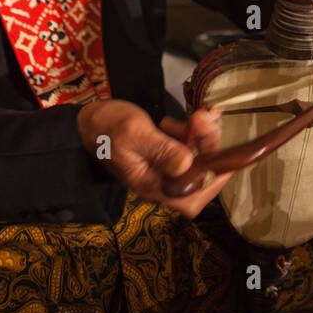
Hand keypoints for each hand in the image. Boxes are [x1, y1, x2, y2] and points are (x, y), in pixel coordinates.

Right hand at [76, 98, 230, 218]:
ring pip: (194, 164)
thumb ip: (161, 149)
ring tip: (198, 116)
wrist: (86, 122)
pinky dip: (191, 136)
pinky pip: (184, 152)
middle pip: (198, 181)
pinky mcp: (161, 158)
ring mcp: (160, 171)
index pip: (191, 197)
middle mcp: (158, 184)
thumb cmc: (106, 126)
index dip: (214, 180)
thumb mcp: (134, 132)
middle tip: (206, 121)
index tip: (226, 154)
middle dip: (210, 151)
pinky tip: (185, 121)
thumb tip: (187, 165)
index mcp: (150, 184)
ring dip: (202, 139)